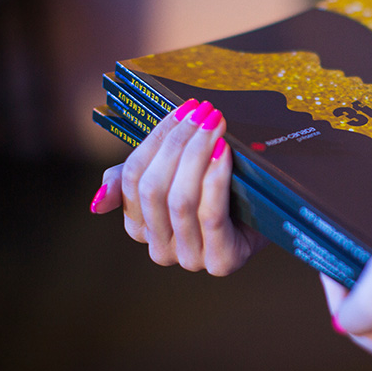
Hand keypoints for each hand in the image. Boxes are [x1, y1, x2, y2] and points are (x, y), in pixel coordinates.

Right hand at [90, 99, 267, 274]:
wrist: (273, 213)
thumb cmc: (224, 189)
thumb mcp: (179, 175)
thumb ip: (134, 179)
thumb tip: (98, 202)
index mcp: (141, 227)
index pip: (132, 179)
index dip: (155, 140)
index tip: (182, 109)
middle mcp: (161, 249)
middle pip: (154, 189)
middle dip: (177, 144)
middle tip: (203, 111)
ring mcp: (190, 259)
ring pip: (180, 201)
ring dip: (197, 155)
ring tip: (215, 124)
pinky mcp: (222, 261)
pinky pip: (211, 214)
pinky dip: (215, 179)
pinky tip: (223, 152)